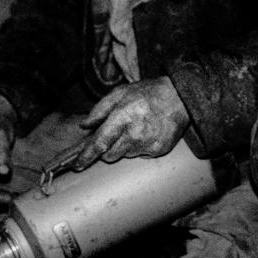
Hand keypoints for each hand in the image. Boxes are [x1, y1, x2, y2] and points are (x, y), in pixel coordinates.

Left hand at [74, 75, 188, 168]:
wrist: (179, 97)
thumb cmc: (147, 93)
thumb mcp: (120, 92)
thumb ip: (99, 110)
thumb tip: (84, 126)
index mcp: (123, 115)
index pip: (100, 142)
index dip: (86, 156)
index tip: (77, 165)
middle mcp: (135, 132)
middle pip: (110, 154)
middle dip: (108, 148)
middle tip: (116, 134)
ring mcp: (148, 143)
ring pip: (125, 155)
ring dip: (125, 146)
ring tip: (136, 129)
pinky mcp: (159, 150)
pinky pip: (140, 155)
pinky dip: (139, 147)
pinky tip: (147, 133)